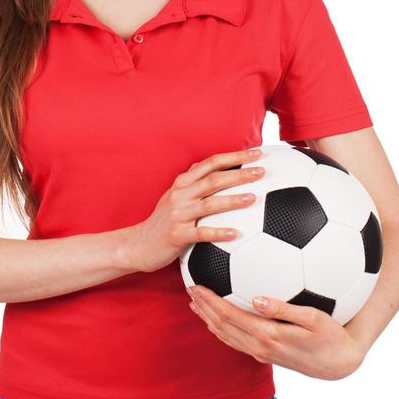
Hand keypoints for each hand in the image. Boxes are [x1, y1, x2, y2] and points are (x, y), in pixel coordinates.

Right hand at [124, 147, 266, 273]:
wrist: (137, 244)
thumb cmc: (161, 221)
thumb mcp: (174, 195)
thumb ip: (192, 181)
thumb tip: (211, 164)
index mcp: (183, 183)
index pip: (211, 163)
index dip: (234, 157)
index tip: (256, 154)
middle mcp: (180, 195)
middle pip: (214, 180)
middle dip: (239, 174)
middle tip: (261, 171)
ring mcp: (178, 215)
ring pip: (209, 204)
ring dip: (232, 200)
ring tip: (253, 198)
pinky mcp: (177, 235)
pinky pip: (201, 233)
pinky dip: (219, 233)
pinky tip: (236, 234)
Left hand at [188, 287, 366, 379]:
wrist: (339, 363)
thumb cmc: (331, 335)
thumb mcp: (314, 318)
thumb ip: (284, 309)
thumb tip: (257, 299)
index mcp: (268, 336)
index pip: (230, 317)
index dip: (210, 301)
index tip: (196, 286)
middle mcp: (260, 347)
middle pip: (222, 326)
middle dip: (203, 307)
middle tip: (189, 288)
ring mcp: (261, 353)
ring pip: (226, 336)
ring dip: (208, 318)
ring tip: (196, 302)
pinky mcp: (265, 355)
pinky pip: (236, 341)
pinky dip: (221, 328)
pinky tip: (217, 318)